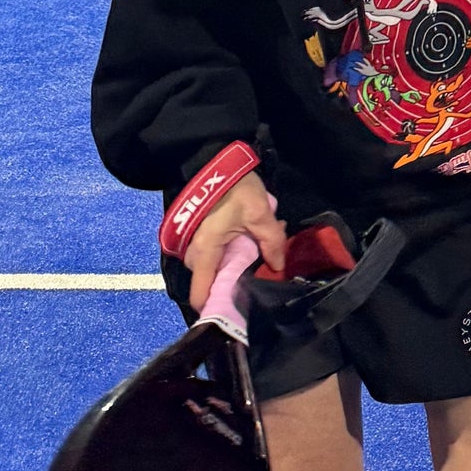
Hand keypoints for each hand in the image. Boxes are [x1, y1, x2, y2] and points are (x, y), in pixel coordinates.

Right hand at [184, 171, 286, 308]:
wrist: (215, 160)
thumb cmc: (234, 188)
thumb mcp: (259, 212)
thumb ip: (271, 241)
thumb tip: (279, 267)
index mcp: (203, 254)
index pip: (201, 297)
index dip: (218, 307)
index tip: (240, 310)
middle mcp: (192, 255)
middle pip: (212, 283)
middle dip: (235, 282)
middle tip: (261, 272)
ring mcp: (193, 246)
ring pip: (214, 268)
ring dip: (235, 265)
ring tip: (259, 252)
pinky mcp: (199, 237)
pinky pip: (214, 256)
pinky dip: (229, 254)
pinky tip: (248, 242)